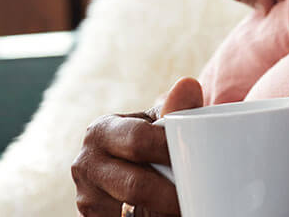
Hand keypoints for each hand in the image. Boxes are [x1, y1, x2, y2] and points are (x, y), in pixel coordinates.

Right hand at [73, 78, 203, 216]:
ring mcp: (86, 197)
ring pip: (131, 211)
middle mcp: (85, 163)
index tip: (199, 162)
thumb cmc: (150, 139)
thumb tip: (188, 85)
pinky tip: (169, 214)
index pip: (139, 141)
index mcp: (102, 130)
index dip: (171, 152)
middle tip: (202, 196)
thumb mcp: (159, 121)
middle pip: (136, 184)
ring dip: (162, 212)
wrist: (125, 168)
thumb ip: (174, 108)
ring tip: (189, 207)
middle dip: (171, 194)